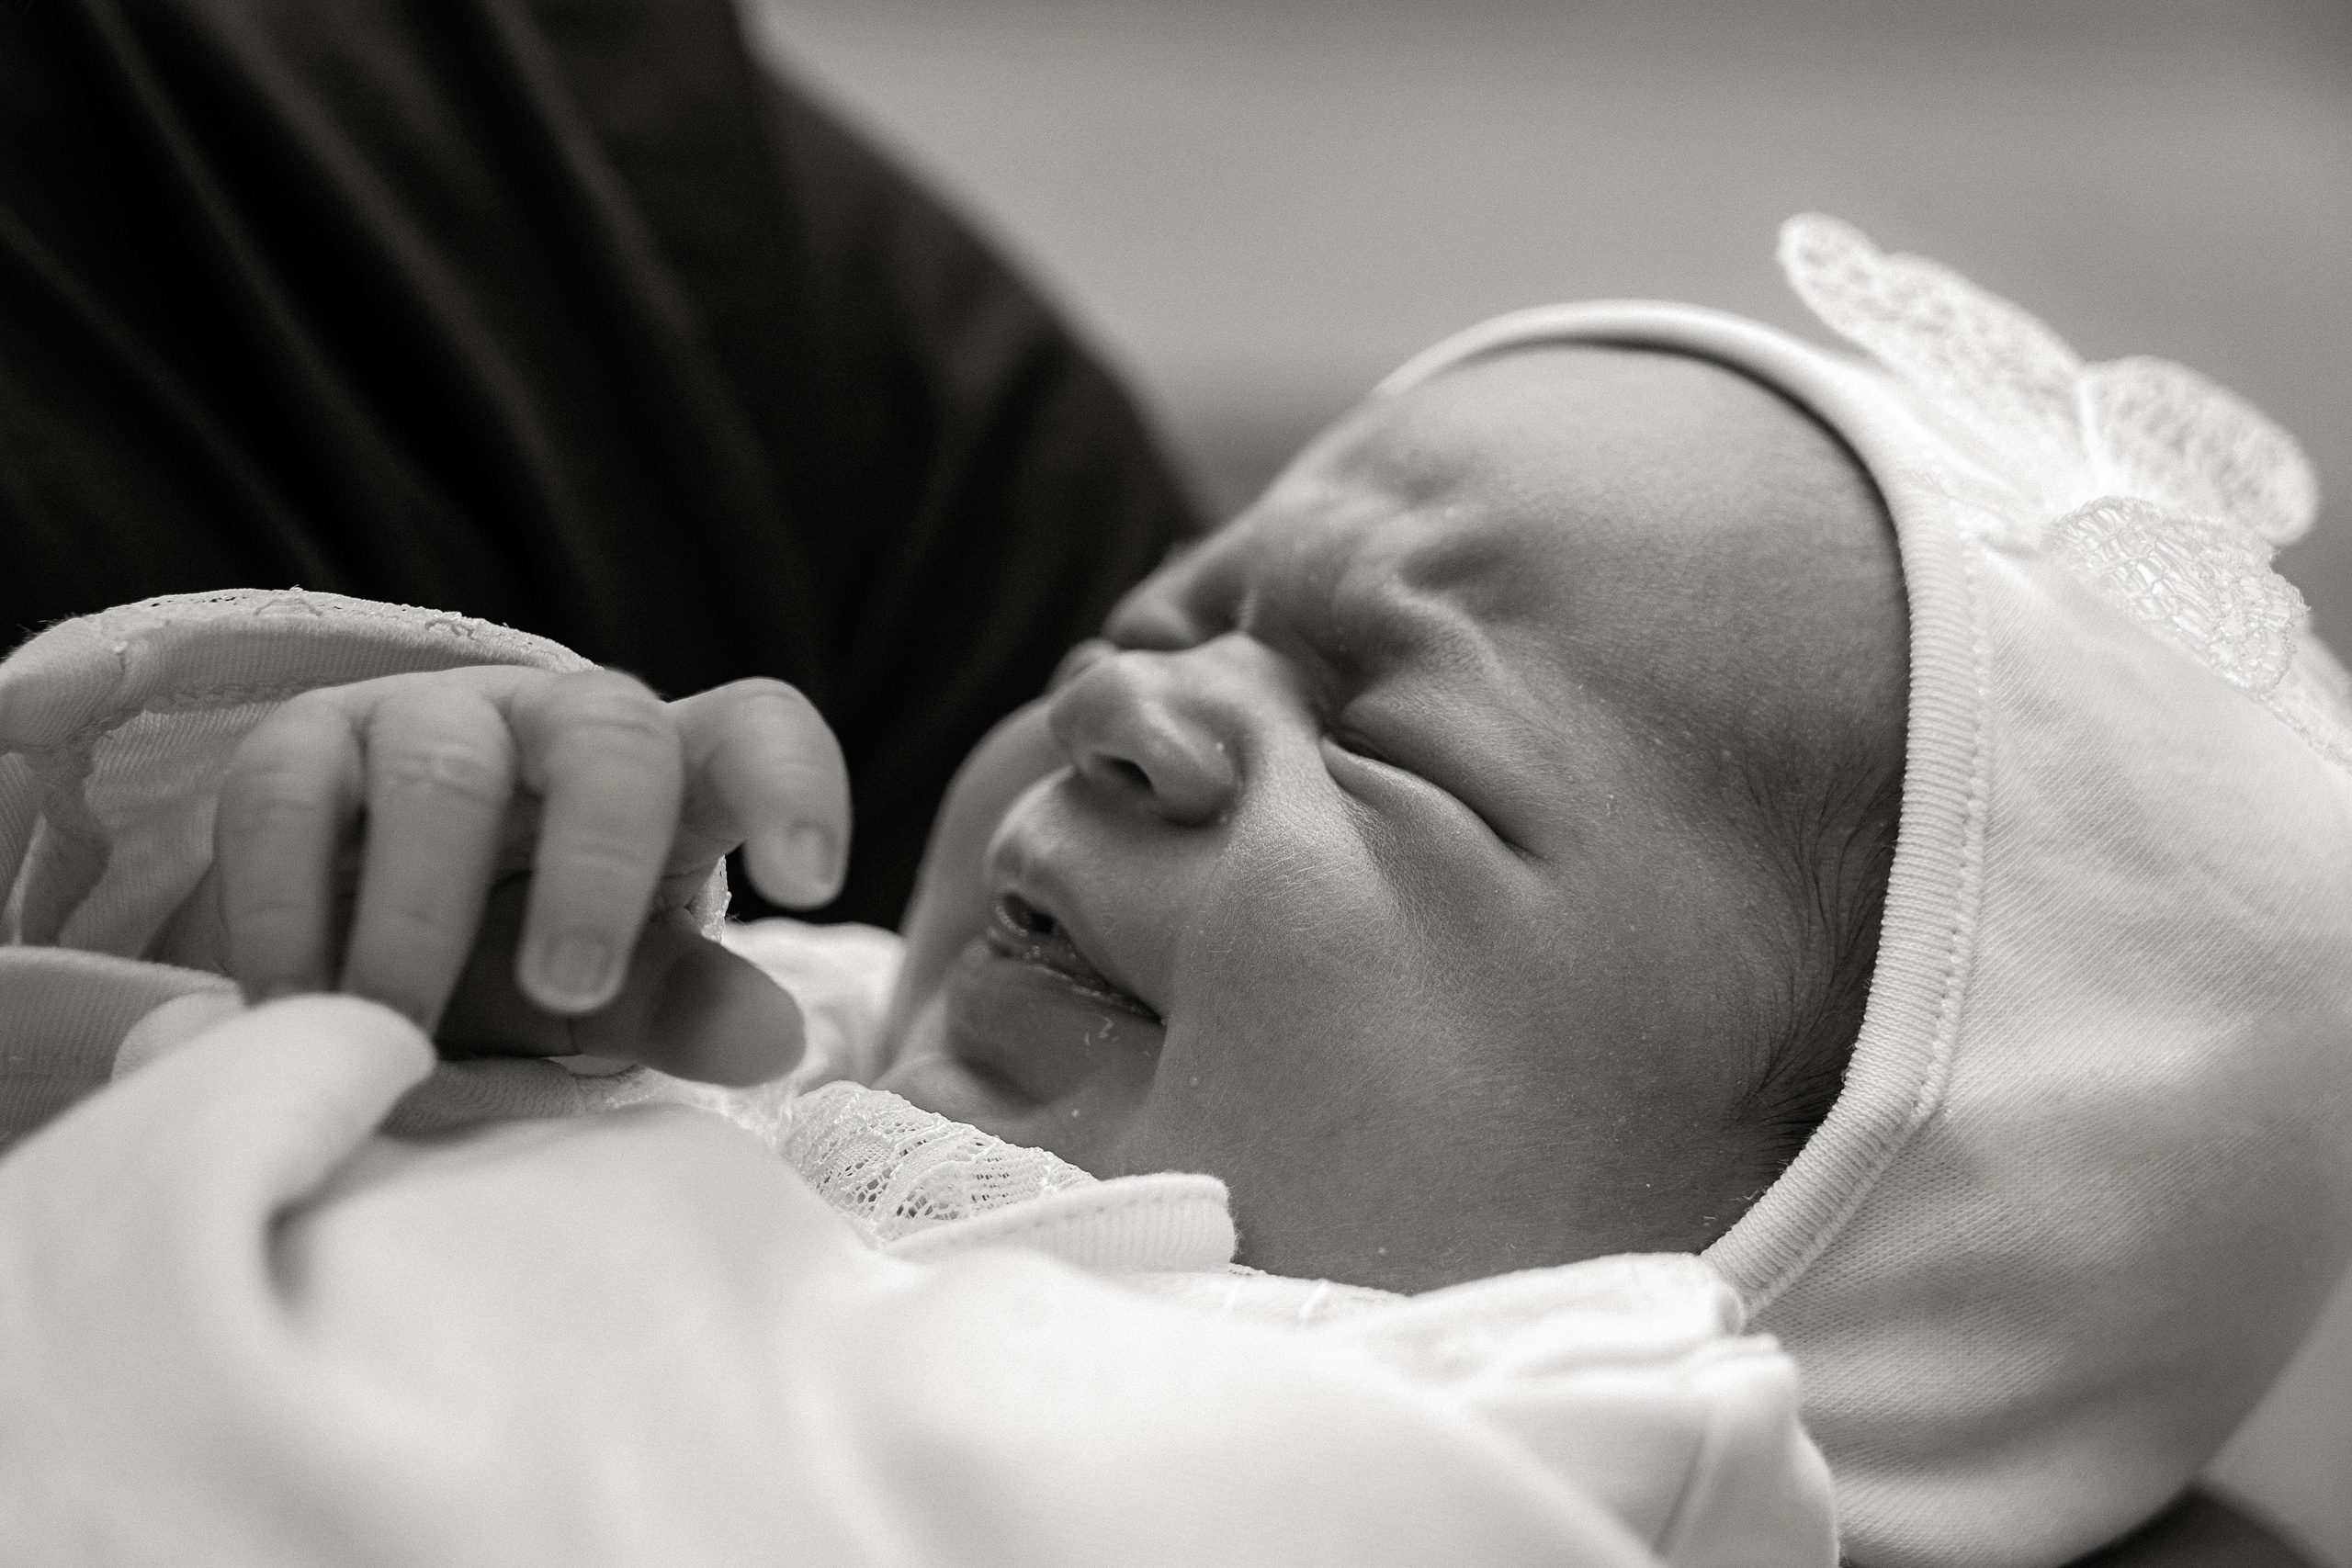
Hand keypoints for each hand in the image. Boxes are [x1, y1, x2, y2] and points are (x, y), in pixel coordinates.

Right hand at [195, 667, 847, 1079]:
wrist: (355, 949)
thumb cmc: (520, 961)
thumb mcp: (609, 992)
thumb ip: (679, 1006)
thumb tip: (776, 1040)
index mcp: (676, 775)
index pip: (762, 732)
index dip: (795, 785)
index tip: (811, 882)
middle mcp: (561, 723)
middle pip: (612, 736)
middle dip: (598, 865)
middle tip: (567, 990)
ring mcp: (430, 718)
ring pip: (444, 767)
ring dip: (423, 912)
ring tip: (399, 1030)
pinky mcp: (304, 741)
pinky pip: (289, 791)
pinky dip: (288, 905)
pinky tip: (299, 1001)